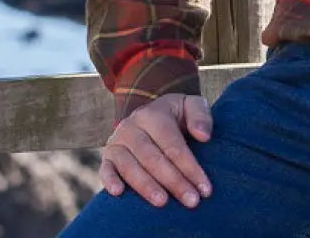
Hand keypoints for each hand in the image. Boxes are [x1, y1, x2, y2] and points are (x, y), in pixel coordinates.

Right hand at [100, 93, 213, 207]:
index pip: (173, 145)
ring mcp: (117, 141)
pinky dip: (109, 181)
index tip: (205, 188)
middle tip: (191, 201)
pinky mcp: (107, 156)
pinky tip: (119, 193)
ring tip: (163, 202)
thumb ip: (200, 116)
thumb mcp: (190, 106)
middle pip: (153, 158)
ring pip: (130, 166)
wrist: (150, 114)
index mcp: (154, 114)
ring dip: (146, 186)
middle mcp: (132, 127)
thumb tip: (204, 136)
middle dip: (174, 181)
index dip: (190, 167)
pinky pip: (105, 169)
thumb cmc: (175, 115)